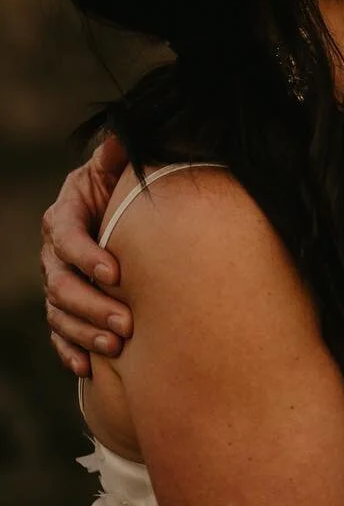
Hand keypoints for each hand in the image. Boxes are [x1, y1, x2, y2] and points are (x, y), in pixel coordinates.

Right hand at [41, 134, 130, 375]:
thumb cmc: (126, 187)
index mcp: (64, 214)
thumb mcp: (122, 167)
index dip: (86, 255)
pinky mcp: (65, 307)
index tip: (116, 273)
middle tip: (126, 323)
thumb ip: (119, 155)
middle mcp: (54, 251)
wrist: (125, 213)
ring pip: (60, 312)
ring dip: (85, 331)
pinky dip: (70, 351)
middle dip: (91, 304)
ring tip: (117, 346)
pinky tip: (86, 368)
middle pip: (60, 283)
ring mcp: (57, 281)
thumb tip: (122, 136)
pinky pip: (59, 334)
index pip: (65, 236)